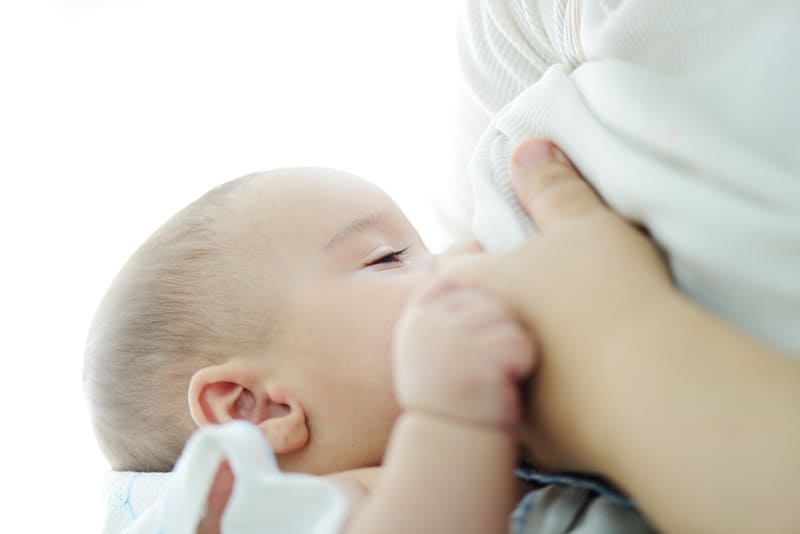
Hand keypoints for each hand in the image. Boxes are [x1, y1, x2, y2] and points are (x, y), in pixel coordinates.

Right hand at [392, 279, 535, 427]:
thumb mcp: (429, 339)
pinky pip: (520, 343)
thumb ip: (445, 300)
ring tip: (499, 370)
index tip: (485, 309)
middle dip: (501, 321)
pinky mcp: (480, 362)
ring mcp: (451, 340)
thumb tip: (470, 244)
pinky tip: (507, 382)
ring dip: (513, 343)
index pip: (456, 266)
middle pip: (491, 293)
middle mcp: (429, 322)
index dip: (480, 279)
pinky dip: (522, 364)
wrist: (450, 441)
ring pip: (508, 316)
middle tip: (490, 355)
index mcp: (419, 313)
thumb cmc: (450, 388)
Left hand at [440, 139, 672, 469]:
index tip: (503, 249)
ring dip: (518, 350)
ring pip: (498, 365)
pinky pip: (533, 410)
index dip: (476, 250)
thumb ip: (550, 185)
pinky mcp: (536, 441)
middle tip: (533, 294)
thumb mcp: (582, 223)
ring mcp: (502, 396)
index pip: (451, 262)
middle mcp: (473, 346)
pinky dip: (548, 394)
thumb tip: (526, 145)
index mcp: (472, 287)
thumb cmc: (607, 291)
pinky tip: (582, 384)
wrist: (649, 387)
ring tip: (561, 340)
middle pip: (469, 315)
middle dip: (493, 302)